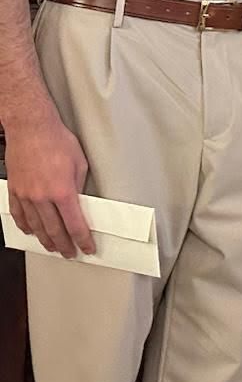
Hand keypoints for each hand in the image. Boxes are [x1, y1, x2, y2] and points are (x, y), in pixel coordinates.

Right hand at [2, 98, 92, 256]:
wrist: (31, 128)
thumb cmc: (57, 140)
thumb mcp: (80, 163)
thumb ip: (79, 186)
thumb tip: (80, 200)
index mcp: (63, 191)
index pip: (75, 224)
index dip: (82, 239)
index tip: (87, 247)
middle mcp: (43, 197)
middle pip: (54, 230)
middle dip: (64, 245)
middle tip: (70, 253)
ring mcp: (26, 195)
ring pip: (36, 226)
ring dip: (45, 240)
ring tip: (53, 247)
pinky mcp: (15, 190)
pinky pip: (19, 214)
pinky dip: (25, 226)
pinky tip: (30, 231)